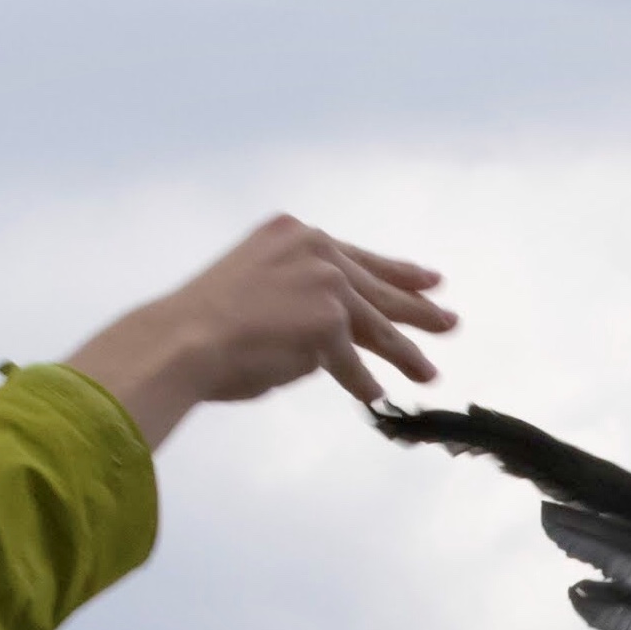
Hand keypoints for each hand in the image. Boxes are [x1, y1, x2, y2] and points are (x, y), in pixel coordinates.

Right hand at [62, 216, 456, 449]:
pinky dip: (362, 382)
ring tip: (429, 372)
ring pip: (376, 326)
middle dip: (416, 308)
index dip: (395, 271)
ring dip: (404, 354)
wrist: (181, 340)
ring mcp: (325, 284)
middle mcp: (314, 249)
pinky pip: (354, 362)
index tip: (429, 280)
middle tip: (449, 321)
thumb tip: (336, 325)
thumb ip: (297, 290)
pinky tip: (376, 395)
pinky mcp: (329, 323)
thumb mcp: (255, 283)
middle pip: (376, 287)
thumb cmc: (203, 322)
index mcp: (292, 233)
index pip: (355, 256)